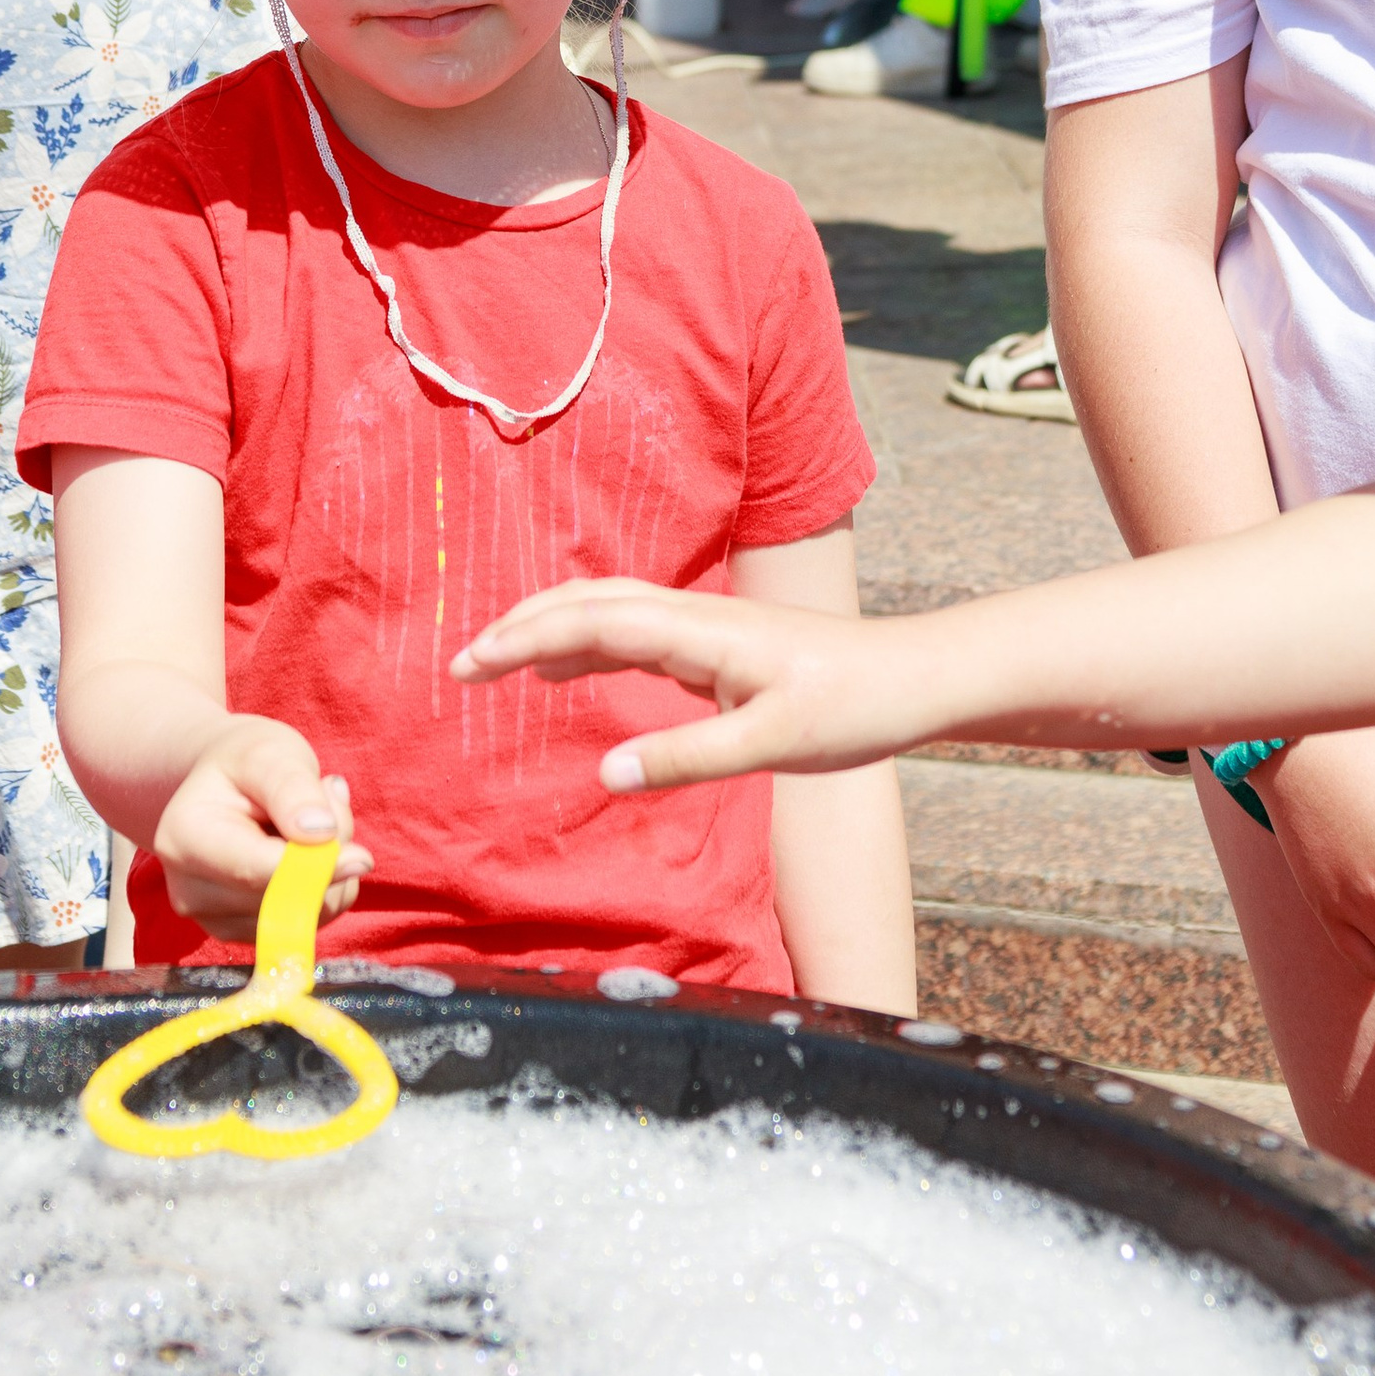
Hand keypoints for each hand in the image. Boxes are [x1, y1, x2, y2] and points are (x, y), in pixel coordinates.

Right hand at [149, 717, 369, 940]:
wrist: (224, 781)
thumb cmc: (247, 762)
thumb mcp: (271, 754)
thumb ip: (294, 790)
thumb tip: (323, 836)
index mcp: (184, 840)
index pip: (259, 873)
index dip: (317, 868)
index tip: (362, 856)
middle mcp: (188, 891)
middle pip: (284, 900)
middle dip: (325, 859)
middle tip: (328, 800)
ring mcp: (212, 919)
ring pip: (302, 918)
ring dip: (329, 875)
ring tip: (311, 822)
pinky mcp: (240, 933)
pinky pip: (305, 925)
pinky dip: (323, 892)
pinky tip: (306, 853)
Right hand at [455, 581, 916, 782]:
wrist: (913, 678)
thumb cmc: (853, 708)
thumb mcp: (771, 744)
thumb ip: (686, 758)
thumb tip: (603, 773)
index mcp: (699, 632)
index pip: (590, 621)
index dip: (523, 638)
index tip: (469, 666)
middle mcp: (694, 616)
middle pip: (586, 602)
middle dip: (520, 625)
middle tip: (462, 665)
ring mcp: (704, 627)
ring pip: (607, 610)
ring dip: (548, 629)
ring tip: (496, 664)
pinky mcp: (715, 646)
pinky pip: (633, 633)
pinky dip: (586, 645)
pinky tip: (566, 672)